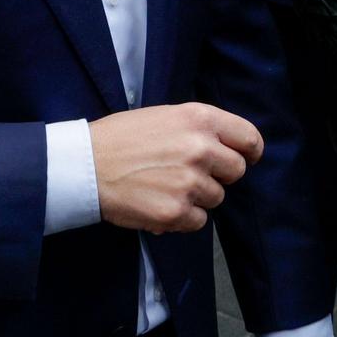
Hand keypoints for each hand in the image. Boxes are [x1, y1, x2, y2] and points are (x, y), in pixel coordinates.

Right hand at [87, 103, 262, 233]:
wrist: (85, 165)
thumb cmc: (121, 138)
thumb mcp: (166, 116)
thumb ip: (199, 129)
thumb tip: (228, 148)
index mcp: (200, 119)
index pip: (249, 138)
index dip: (250, 151)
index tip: (247, 158)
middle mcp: (201, 148)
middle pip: (236, 171)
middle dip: (219, 175)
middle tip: (190, 174)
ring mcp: (190, 182)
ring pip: (216, 198)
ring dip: (197, 197)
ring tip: (165, 187)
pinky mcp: (176, 211)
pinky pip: (198, 221)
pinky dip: (182, 218)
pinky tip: (159, 203)